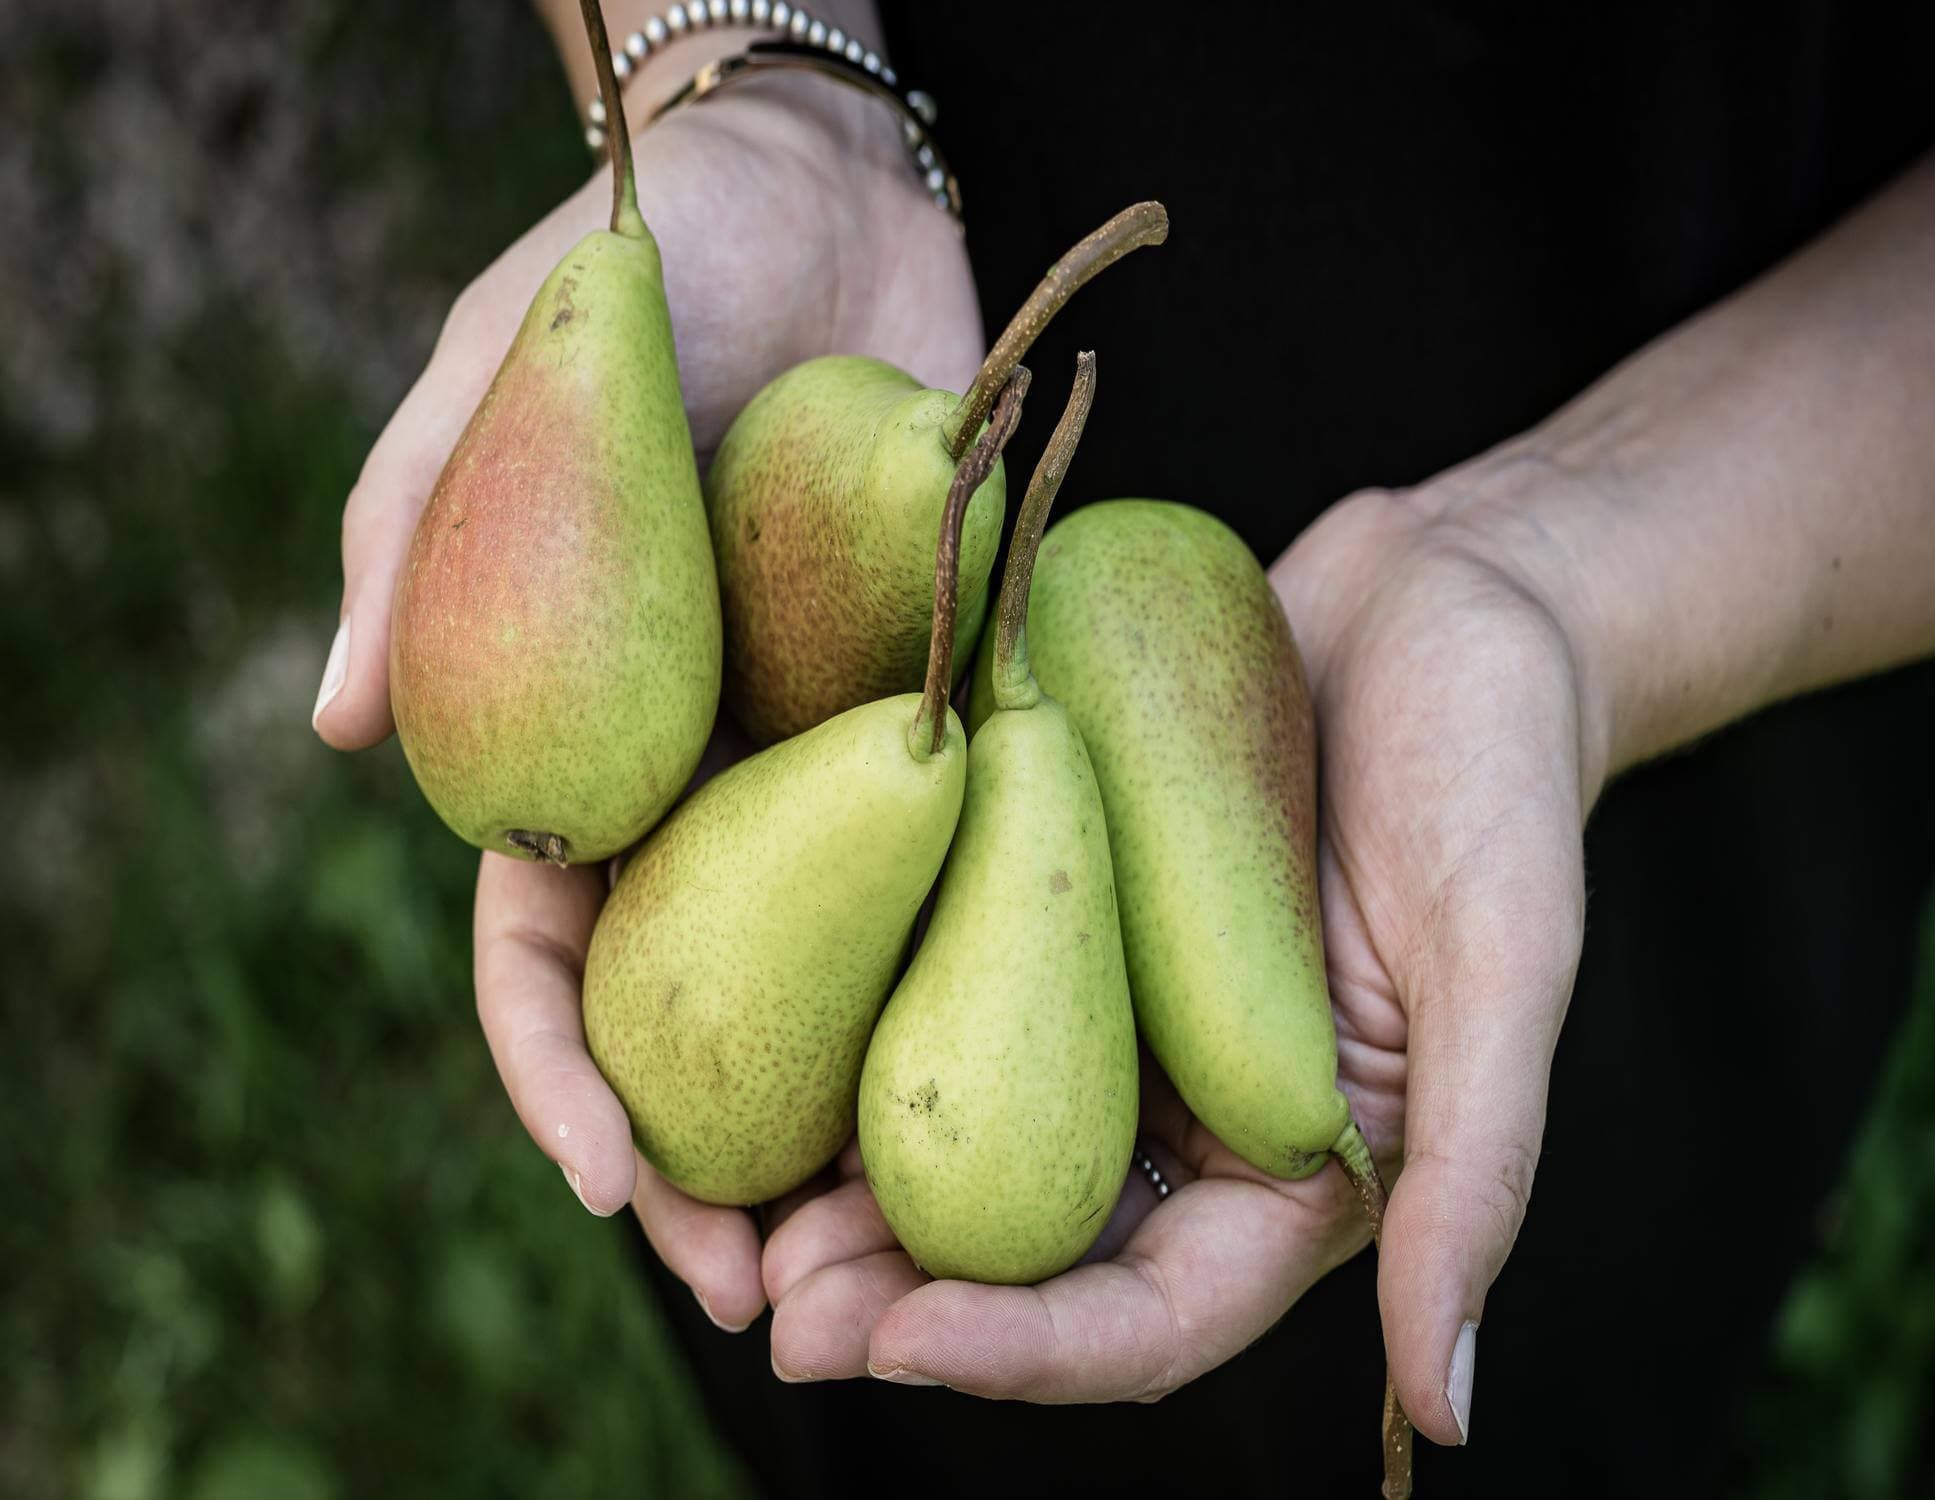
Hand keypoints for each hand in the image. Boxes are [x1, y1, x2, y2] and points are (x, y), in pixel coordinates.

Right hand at [317, 90, 983, 1330]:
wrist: (828, 187)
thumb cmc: (639, 263)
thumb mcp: (504, 379)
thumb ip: (413, 532)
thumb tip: (334, 726)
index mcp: (578, 736)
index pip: (545, 948)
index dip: (563, 1076)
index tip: (614, 1180)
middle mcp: (707, 775)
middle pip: (702, 1007)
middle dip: (723, 1161)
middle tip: (779, 1295)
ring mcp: (833, 756)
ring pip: (841, 970)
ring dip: (864, 1117)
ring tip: (912, 1252)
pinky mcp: (953, 708)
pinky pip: (971, 848)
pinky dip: (988, 959)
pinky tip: (1037, 1073)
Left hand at [760, 471, 1595, 1438]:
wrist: (1438, 599)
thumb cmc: (1498, 768)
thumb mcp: (1507, 963)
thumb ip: (1477, 1180)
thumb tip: (1447, 1419)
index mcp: (1293, 1171)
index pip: (1150, 1318)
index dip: (1024, 1354)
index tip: (893, 1347)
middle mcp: (1187, 1118)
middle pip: (1029, 1256)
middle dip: (899, 1301)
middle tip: (776, 1315)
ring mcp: (1111, 1021)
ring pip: (962, 1142)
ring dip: (847, 1197)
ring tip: (731, 1226)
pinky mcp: (1053, 920)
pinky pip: (947, 997)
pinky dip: (856, 1038)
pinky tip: (756, 1045)